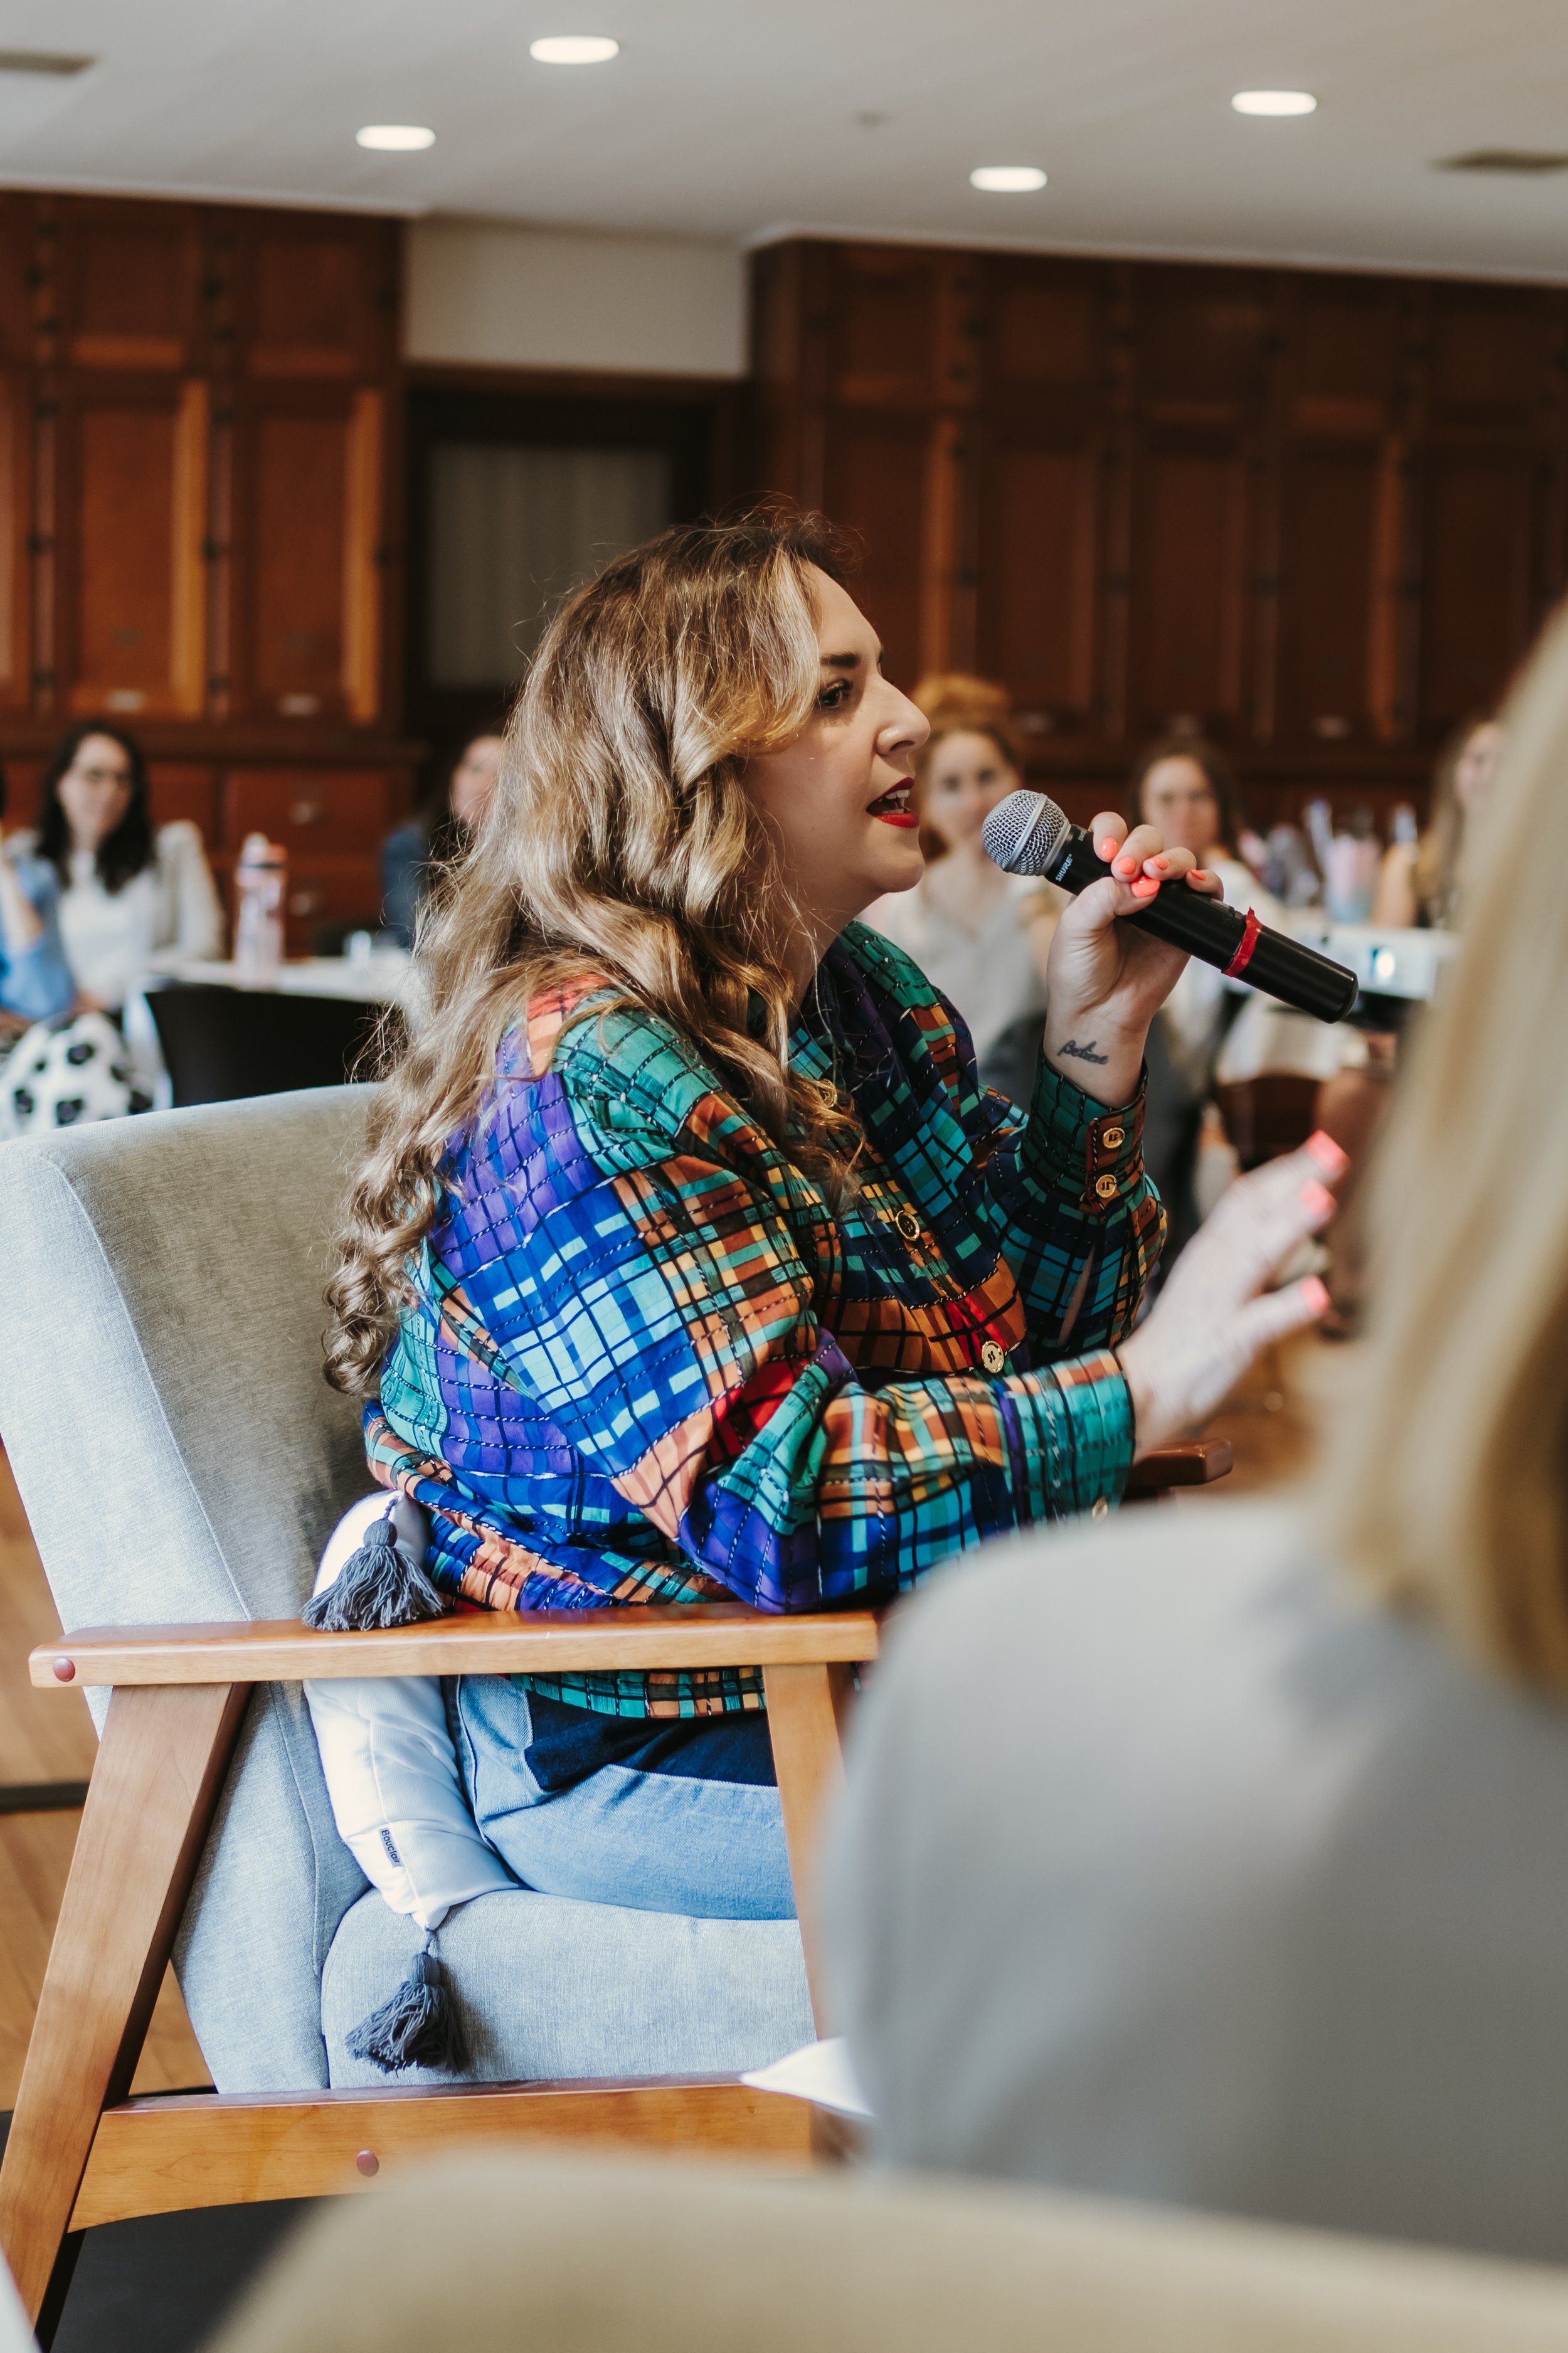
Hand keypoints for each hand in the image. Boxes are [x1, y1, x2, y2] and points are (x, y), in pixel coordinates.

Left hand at [1043, 814, 1223, 1104]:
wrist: (1100, 1014)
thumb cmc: (1079, 972)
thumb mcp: (1076, 930)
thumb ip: (1102, 898)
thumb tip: (1142, 883)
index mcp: (1099, 877)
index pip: (1111, 835)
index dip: (1111, 833)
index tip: (1106, 851)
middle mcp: (1132, 883)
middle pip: (1148, 839)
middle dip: (1140, 845)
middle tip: (1127, 869)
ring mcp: (1162, 901)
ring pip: (1178, 859)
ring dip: (1171, 859)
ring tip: (1156, 875)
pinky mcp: (1186, 922)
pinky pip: (1205, 891)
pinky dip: (1204, 880)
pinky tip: (1192, 884)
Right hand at [1117, 1133, 1346, 1457]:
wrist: (1135, 1393)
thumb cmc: (1181, 1342)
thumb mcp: (1211, 1286)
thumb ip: (1244, 1254)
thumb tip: (1283, 1222)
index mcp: (1208, 1253)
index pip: (1245, 1199)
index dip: (1283, 1170)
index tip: (1321, 1144)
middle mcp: (1210, 1267)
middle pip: (1251, 1212)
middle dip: (1292, 1178)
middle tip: (1333, 1149)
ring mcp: (1216, 1303)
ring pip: (1254, 1256)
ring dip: (1289, 1226)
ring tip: (1323, 1199)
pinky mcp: (1223, 1343)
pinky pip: (1257, 1323)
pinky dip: (1288, 1307)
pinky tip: (1319, 1295)